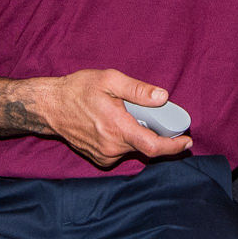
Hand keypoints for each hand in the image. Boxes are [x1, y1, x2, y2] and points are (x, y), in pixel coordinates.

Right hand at [31, 70, 191, 165]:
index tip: (187, 141)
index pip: (153, 146)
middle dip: (154, 132)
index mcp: (117, 127)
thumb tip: (163, 96)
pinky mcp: (99, 159)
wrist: (50, 107)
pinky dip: (125, 140)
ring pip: (134, 148)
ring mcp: (104, 155)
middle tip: (149, 113)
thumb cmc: (78, 90)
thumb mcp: (109, 79)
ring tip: (123, 114)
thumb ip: (138, 90)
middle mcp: (112, 147)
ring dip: (137, 134)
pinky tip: (113, 125)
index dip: (174, 147)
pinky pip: (122, 152)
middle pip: (146, 146)